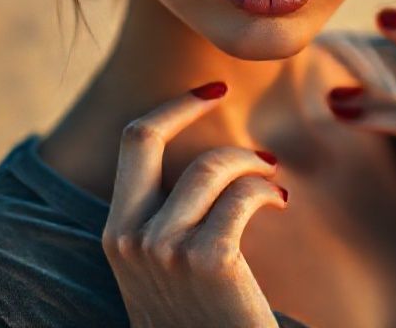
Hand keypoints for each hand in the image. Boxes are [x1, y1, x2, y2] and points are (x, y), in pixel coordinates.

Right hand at [101, 82, 287, 327]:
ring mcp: (163, 249)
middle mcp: (130, 237)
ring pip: (211, 164)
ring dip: (250, 162)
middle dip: (187, 103)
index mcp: (116, 233)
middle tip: (223, 94)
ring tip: (272, 179)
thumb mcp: (165, 266)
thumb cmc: (201, 319)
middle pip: (149, 136)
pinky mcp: (207, 261)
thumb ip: (167, 216)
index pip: (132, 142)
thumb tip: (204, 158)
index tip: (207, 91)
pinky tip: (280, 201)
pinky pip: (244, 194)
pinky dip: (268, 189)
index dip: (168, 107)